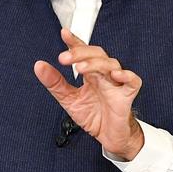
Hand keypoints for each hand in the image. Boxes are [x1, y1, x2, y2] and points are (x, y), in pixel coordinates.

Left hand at [34, 28, 144, 159]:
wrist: (110, 137)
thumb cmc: (94, 116)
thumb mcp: (69, 100)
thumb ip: (55, 83)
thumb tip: (39, 66)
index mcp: (91, 73)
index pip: (83, 52)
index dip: (75, 42)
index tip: (64, 33)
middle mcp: (104, 75)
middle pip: (97, 54)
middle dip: (81, 53)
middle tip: (64, 58)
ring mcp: (116, 84)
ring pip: (111, 64)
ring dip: (96, 63)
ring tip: (80, 68)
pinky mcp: (127, 96)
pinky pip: (133, 81)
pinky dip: (127, 76)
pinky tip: (116, 75)